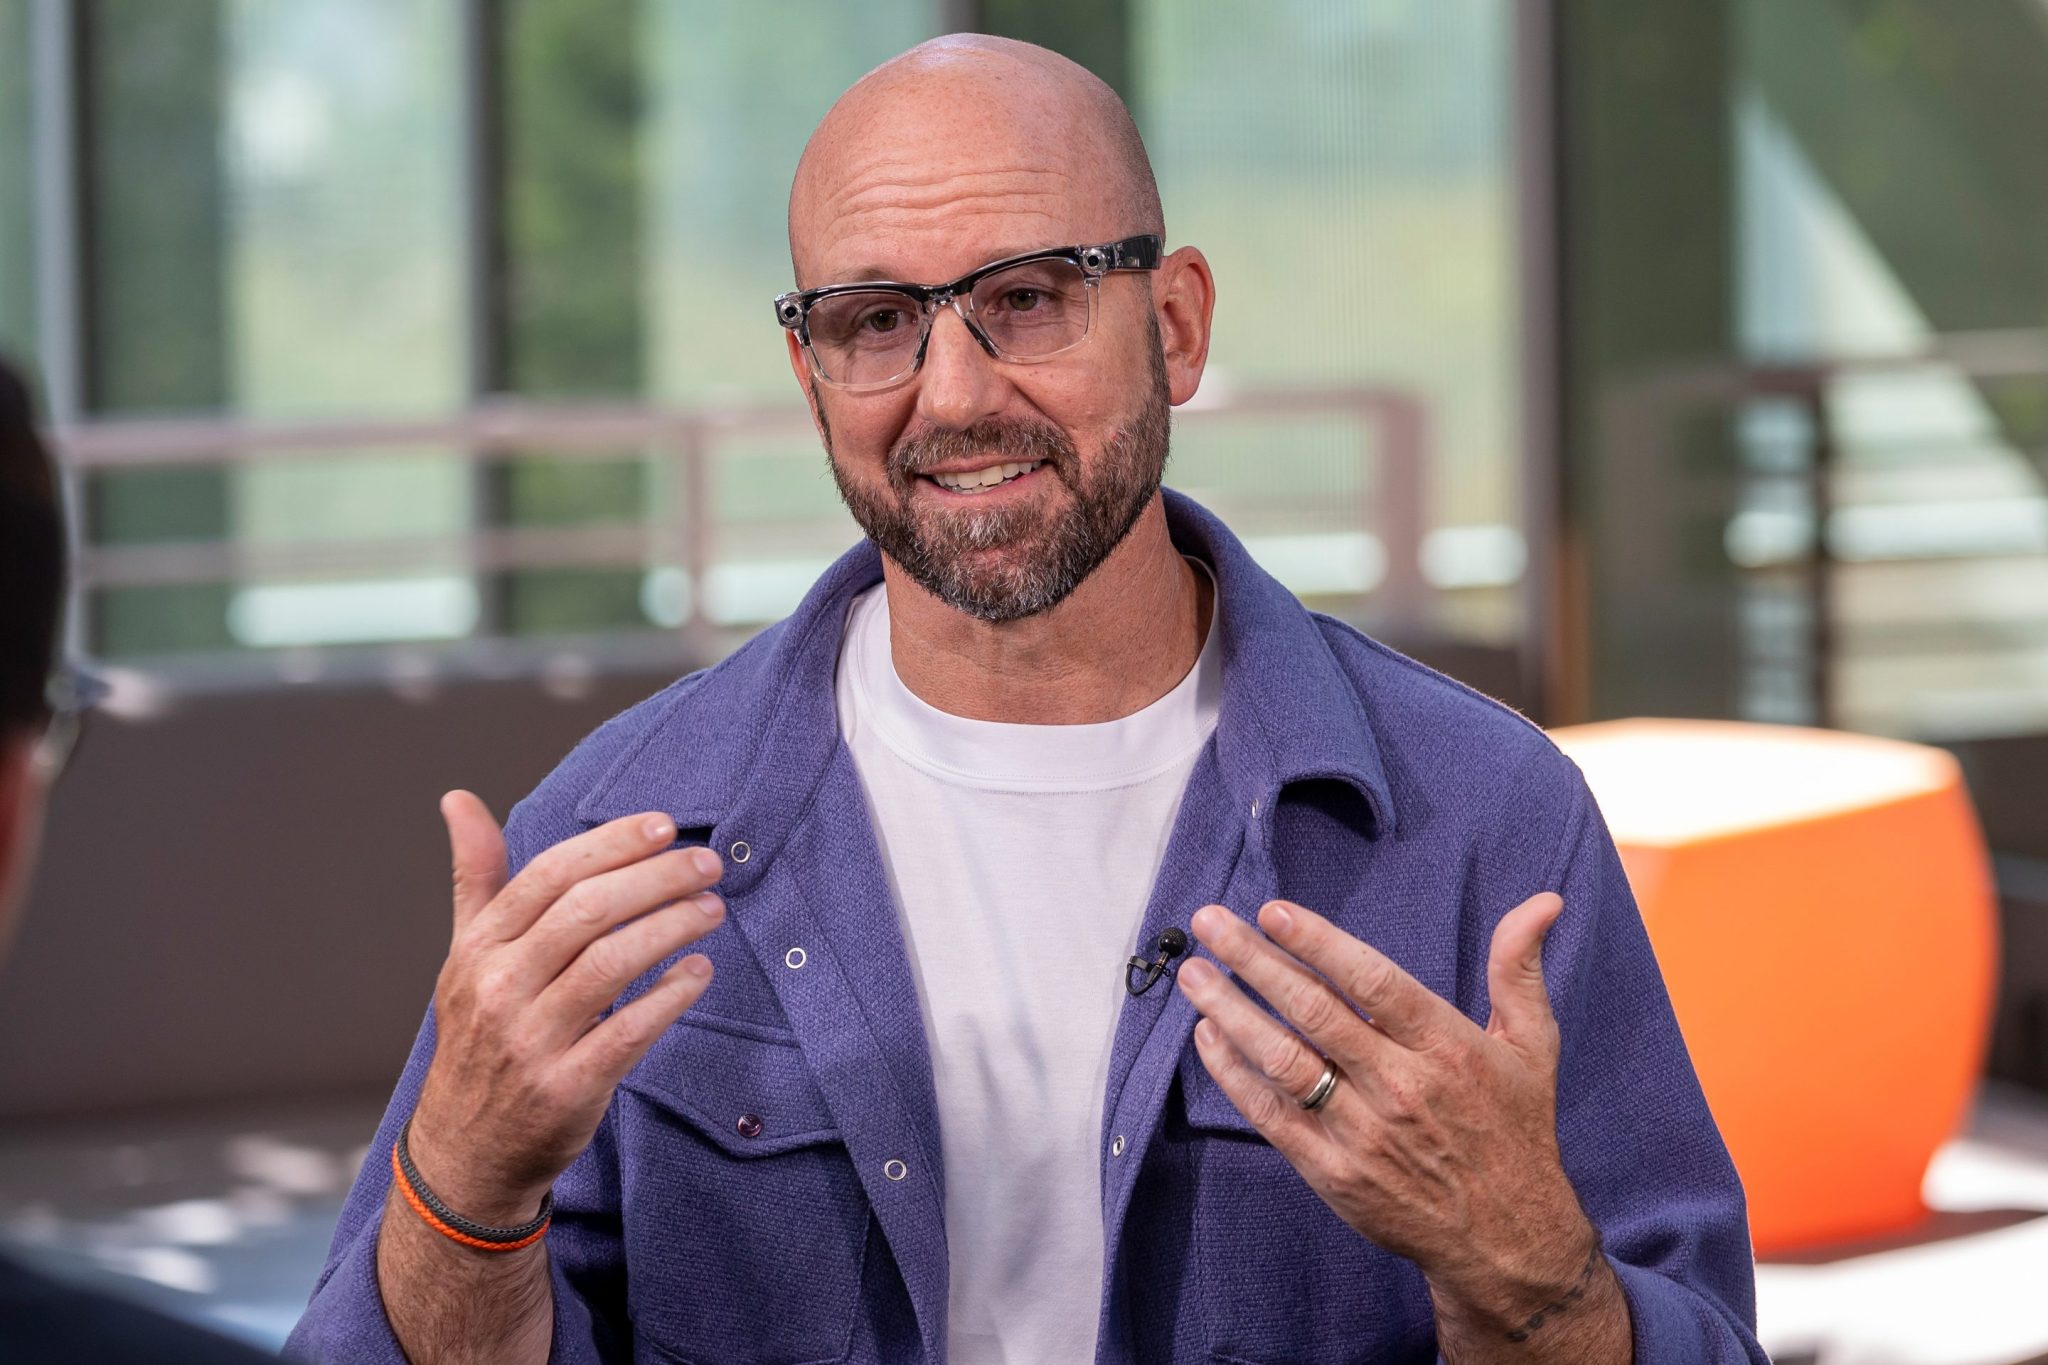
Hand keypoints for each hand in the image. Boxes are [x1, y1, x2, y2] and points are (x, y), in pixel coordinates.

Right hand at [406, 792, 726, 1225]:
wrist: (465, 1151)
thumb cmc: (480, 1035)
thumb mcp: (467, 955)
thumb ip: (476, 877)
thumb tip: (458, 798)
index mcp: (478, 949)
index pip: (549, 876)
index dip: (611, 845)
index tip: (665, 826)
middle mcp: (499, 990)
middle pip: (586, 912)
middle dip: (655, 879)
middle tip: (706, 864)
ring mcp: (530, 1042)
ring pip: (610, 965)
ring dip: (670, 927)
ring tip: (711, 909)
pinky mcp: (566, 1088)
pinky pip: (628, 1032)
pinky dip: (669, 997)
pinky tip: (699, 972)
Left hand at [1176, 893, 1614, 1344]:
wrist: (1507, 1240)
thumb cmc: (1515, 1130)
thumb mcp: (1533, 1046)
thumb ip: (1519, 969)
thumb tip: (1545, 901)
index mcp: (1447, 1047)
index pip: (1373, 982)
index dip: (1319, 944)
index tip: (1271, 910)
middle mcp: (1401, 1087)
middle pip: (1315, 1013)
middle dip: (1254, 962)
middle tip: (1208, 923)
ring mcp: (1363, 1133)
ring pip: (1284, 1062)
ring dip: (1231, 1013)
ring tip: (1193, 974)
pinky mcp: (1333, 1173)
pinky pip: (1272, 1116)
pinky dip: (1235, 1075)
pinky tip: (1208, 1036)